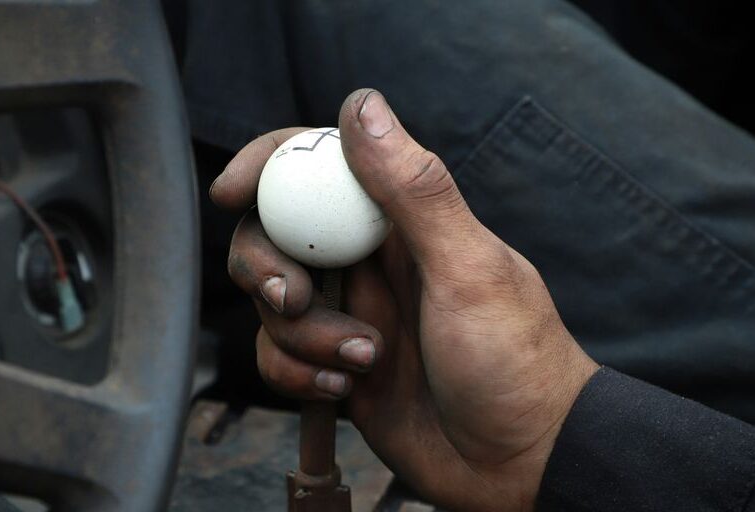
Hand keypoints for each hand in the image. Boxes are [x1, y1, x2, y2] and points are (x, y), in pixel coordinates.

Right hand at [211, 89, 598, 510]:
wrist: (521, 462)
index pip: (318, 166)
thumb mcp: (469, 270)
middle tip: (296, 298)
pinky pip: (279, 357)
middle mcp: (368, 262)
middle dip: (268, 267)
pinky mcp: (334, 366)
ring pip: (273, 303)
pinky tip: (347, 388)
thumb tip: (363, 105)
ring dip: (301, 336)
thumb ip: (415, 190)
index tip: (232, 191)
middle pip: (275, 235)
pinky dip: (298, 374)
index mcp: (400, 222)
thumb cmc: (515, 363)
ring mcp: (349, 314)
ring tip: (364, 360)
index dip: (267, 167)